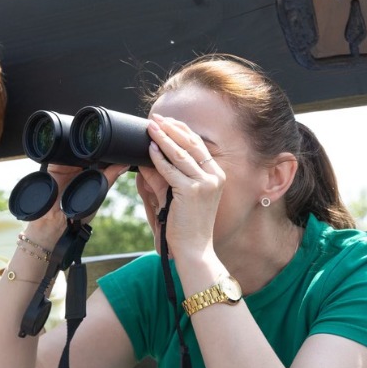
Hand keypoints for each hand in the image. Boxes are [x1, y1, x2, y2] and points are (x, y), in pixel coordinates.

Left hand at [143, 113, 222, 260]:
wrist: (194, 249)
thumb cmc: (188, 226)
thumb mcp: (179, 196)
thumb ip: (167, 177)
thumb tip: (149, 159)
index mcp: (216, 176)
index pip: (199, 146)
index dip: (182, 131)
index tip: (167, 122)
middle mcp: (214, 177)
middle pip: (191, 144)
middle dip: (172, 128)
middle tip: (156, 119)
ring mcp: (205, 183)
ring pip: (180, 153)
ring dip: (163, 137)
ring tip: (150, 127)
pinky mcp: (191, 191)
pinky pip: (170, 169)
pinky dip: (158, 158)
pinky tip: (149, 149)